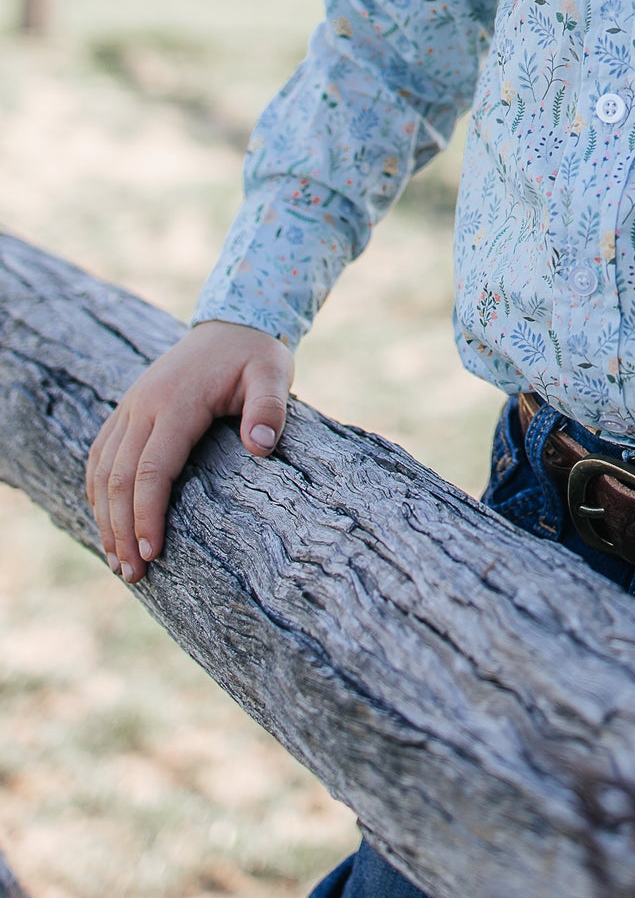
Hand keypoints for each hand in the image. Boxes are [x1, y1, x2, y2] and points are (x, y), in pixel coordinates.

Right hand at [86, 320, 293, 584]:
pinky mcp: (127, 409)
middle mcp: (143, 405)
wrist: (232, 322)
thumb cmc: (256, 355)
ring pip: (102, 470)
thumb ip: (269, 408)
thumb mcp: (273, 373)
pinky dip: (97, 491)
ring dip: (104, 517)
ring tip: (115, 561)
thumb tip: (261, 448)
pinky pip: (100, 454)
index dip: (147, 515)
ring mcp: (131, 405)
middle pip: (118, 478)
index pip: (151, 469)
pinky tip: (105, 521)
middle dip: (120, 530)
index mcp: (176, 402)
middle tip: (131, 575)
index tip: (152, 555)